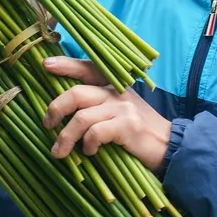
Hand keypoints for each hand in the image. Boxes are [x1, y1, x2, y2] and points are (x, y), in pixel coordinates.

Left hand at [42, 56, 171, 170]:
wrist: (170, 146)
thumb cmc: (138, 133)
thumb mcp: (119, 113)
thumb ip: (98, 107)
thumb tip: (63, 114)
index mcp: (113, 86)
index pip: (88, 68)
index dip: (67, 65)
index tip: (47, 64)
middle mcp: (117, 92)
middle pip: (77, 93)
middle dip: (56, 109)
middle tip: (47, 125)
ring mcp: (123, 108)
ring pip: (81, 117)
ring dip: (65, 137)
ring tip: (59, 152)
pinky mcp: (128, 125)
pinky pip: (96, 132)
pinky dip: (87, 144)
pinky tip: (89, 152)